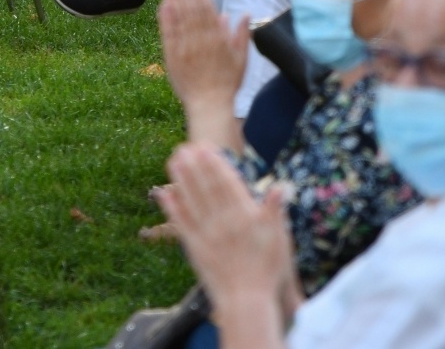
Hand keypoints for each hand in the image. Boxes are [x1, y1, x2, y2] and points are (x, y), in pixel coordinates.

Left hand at [154, 143, 294, 316]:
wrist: (246, 300)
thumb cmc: (267, 269)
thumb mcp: (280, 239)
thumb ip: (275, 211)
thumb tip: (280, 186)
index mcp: (243, 215)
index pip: (226, 183)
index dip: (215, 163)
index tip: (205, 146)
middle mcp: (222, 220)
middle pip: (205, 187)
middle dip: (195, 165)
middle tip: (184, 145)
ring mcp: (206, 233)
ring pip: (191, 199)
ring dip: (181, 178)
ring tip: (173, 160)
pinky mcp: (194, 247)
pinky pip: (180, 223)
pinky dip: (172, 206)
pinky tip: (164, 192)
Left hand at [158, 0, 247, 113]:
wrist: (209, 104)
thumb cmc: (227, 83)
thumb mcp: (241, 59)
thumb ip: (241, 34)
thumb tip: (242, 13)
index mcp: (218, 39)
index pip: (207, 7)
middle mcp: (201, 40)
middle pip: (191, 8)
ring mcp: (185, 47)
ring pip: (179, 17)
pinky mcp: (172, 55)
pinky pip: (168, 33)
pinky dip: (165, 17)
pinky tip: (163, 3)